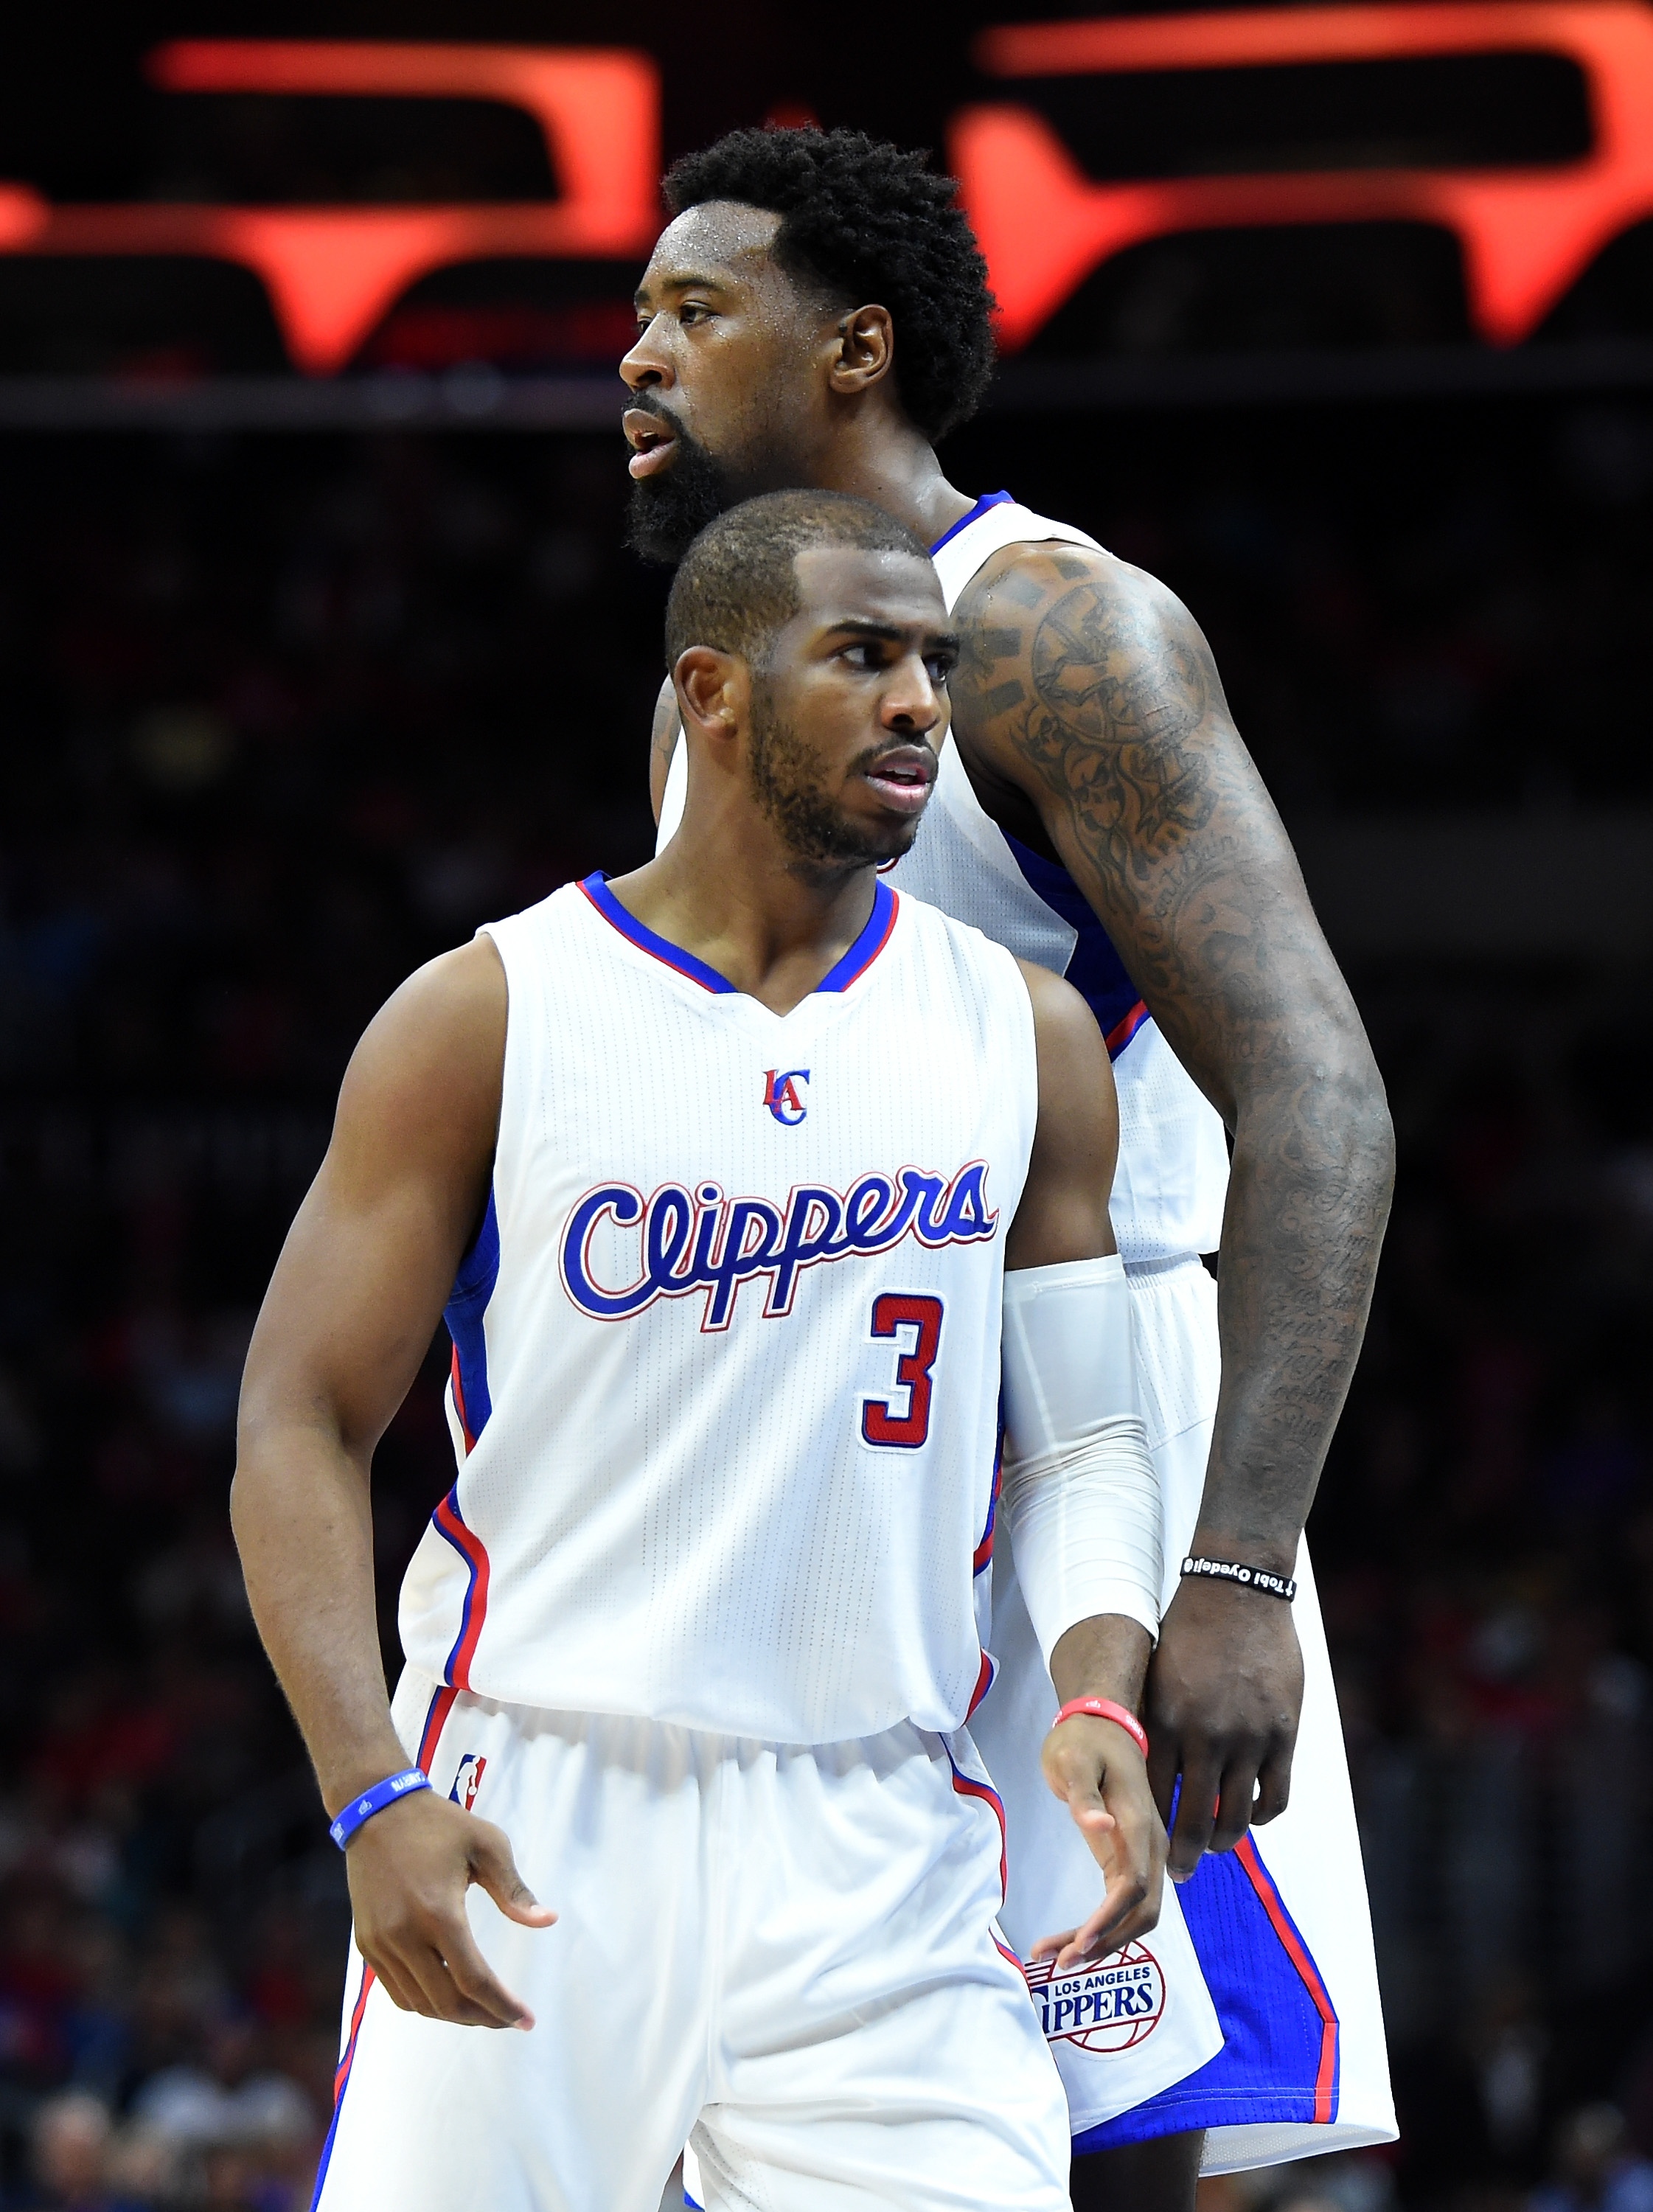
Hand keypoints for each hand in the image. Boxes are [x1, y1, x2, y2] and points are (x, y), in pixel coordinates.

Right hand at [345, 1790, 555, 2026]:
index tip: (527, 2020)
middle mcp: (405, 1936)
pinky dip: (425, 2002)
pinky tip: (447, 1994)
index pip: (475, 1980)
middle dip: (482, 2018)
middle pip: (447, 2002)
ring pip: (420, 2003)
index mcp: (438, 1912)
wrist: (378, 1811)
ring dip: (453, 2015)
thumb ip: (514, 1890)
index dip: (503, 2006)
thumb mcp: (487, 1845)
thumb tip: (547, 1921)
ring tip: (482, 2009)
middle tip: (508, 2018)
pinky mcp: (366, 1945)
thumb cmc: (440, 1825)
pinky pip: (397, 1991)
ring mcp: (380, 1944)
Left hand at [1031, 1715, 1164, 1969]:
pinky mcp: (1130, 1860)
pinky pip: (1122, 1904)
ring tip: (1055, 1957)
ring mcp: (1144, 1856)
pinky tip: (1068, 1938)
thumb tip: (1101, 1826)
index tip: (1078, 1944)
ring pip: (1135, 1916)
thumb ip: (1084, 1795)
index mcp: (1139, 1824)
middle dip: (1105, 1943)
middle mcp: (1150, 1847)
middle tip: (1060, 1963)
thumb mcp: (1074, 1760)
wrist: (1103, 1724)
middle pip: (1142, 1914)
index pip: (1134, 1886)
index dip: (1109, 1920)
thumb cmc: (1083, 1741)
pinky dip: (1099, 1927)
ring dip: (1101, 1942)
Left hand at [1146, 1573, 1302, 1880]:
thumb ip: (1157, 1729)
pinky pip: (1275, 1797)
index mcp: (1165, 1724)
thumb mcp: (1157, 1680)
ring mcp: (1247, 1739)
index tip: (1148, 1849)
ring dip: (1224, 1842)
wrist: (1236, 1595)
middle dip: (1185, 1858)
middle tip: (1181, 1874)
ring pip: (1238, 1818)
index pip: (1154, 1798)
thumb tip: (1149, 1779)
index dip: (1151, 1832)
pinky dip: (1263, 1816)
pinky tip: (1252, 1815)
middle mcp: (1205, 1738)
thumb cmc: (1188, 1635)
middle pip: (1194, 1821)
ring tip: (1216, 1845)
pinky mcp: (1283, 1735)